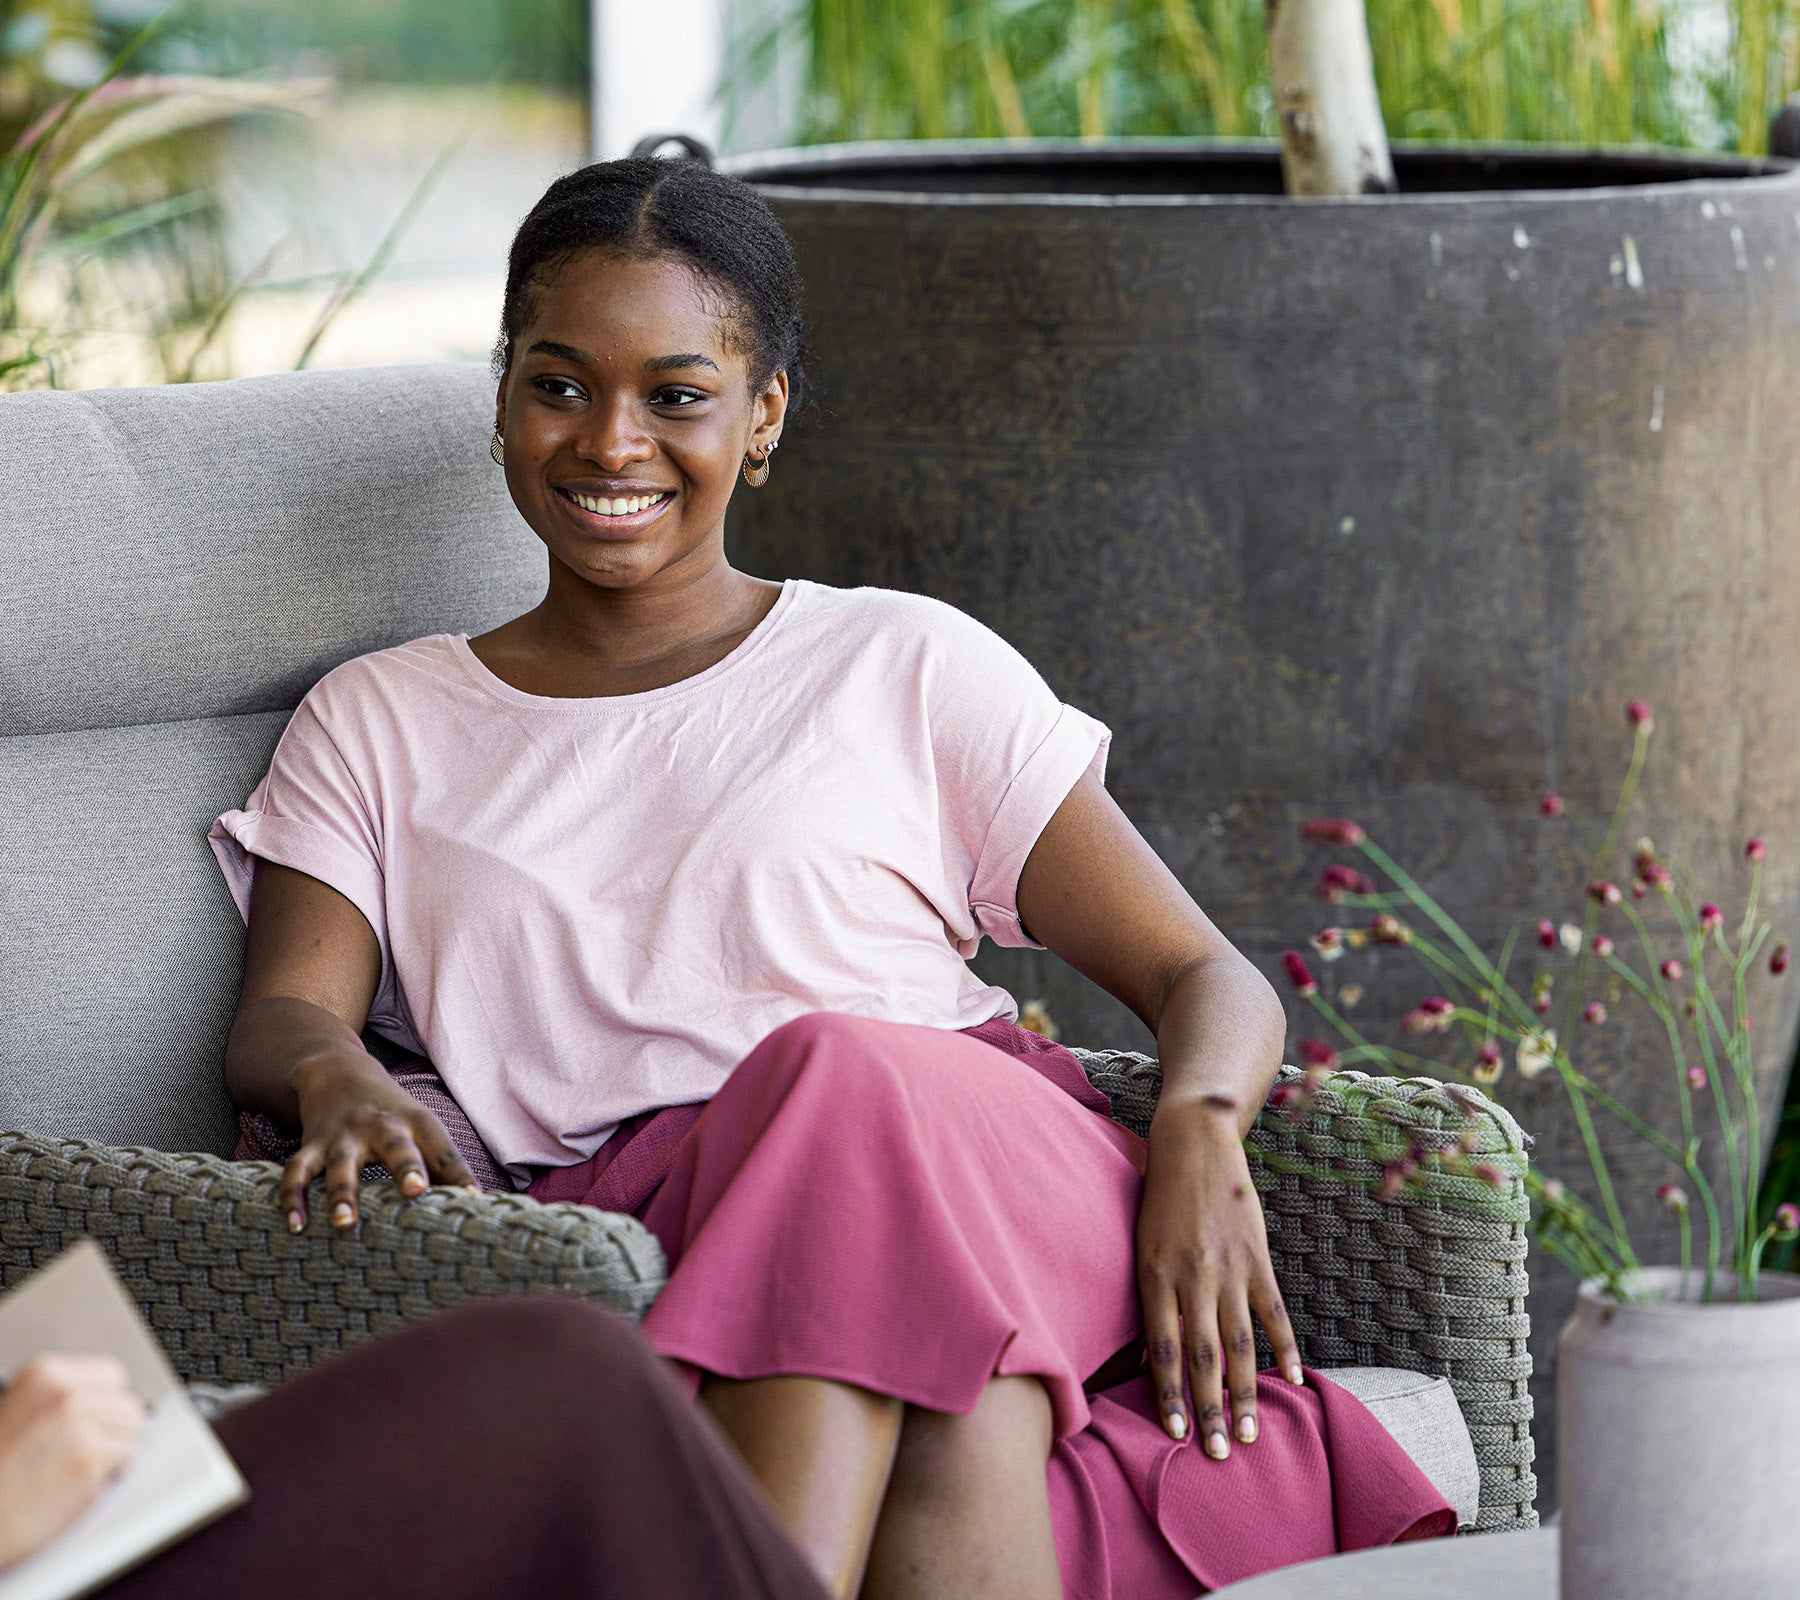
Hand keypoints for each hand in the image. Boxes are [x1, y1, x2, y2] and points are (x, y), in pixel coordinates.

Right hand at [0, 1354, 145, 1572]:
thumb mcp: (14, 1412)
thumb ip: (58, 1399)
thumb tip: (101, 1399)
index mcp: (45, 1375)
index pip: (112, 1375)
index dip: (108, 1402)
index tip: (101, 1419)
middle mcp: (65, 1395)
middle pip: (128, 1404)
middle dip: (115, 1429)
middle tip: (93, 1450)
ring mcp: (80, 1428)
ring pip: (132, 1432)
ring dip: (114, 1453)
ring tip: (82, 1470)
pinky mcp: (88, 1463)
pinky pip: (124, 1462)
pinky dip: (108, 1477)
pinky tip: (78, 1487)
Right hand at [281, 1050, 480, 1231]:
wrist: (339, 1072)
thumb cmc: (393, 1114)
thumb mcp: (423, 1128)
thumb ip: (446, 1165)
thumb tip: (477, 1205)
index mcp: (417, 1123)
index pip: (443, 1150)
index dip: (460, 1173)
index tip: (473, 1198)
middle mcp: (382, 1126)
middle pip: (396, 1146)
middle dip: (406, 1167)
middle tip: (415, 1189)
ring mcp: (344, 1135)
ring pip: (341, 1164)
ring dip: (342, 1193)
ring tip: (343, 1223)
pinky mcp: (312, 1144)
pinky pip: (298, 1171)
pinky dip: (292, 1197)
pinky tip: (294, 1226)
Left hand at [1135, 1100, 1303, 1458]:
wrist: (1193, 1142)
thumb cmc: (1158, 1198)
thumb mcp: (1141, 1247)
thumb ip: (1149, 1302)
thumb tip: (1152, 1360)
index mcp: (1155, 1276)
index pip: (1164, 1350)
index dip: (1169, 1394)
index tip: (1174, 1435)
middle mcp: (1192, 1277)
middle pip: (1203, 1357)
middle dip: (1210, 1410)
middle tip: (1219, 1454)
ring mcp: (1229, 1268)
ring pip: (1239, 1344)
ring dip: (1246, 1392)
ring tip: (1253, 1433)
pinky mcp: (1257, 1258)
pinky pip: (1273, 1313)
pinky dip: (1284, 1349)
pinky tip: (1291, 1381)